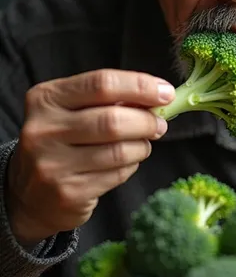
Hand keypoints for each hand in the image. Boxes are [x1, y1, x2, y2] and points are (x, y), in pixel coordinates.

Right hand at [6, 69, 174, 243]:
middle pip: (113, 119)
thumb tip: (157, 95)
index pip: (102, 83)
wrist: (30, 193)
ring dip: (142, 146)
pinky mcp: (68, 193)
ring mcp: (53, 164)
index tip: (165, 92)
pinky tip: (126, 162)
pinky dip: (131, 166)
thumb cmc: (63, 141)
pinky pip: (117, 174)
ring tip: (143, 143)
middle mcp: (44, 130)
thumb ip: (108, 99)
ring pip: (119, 150)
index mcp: (46, 99)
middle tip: (160, 124)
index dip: (140, 86)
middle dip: (146, 121)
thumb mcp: (73, 110)